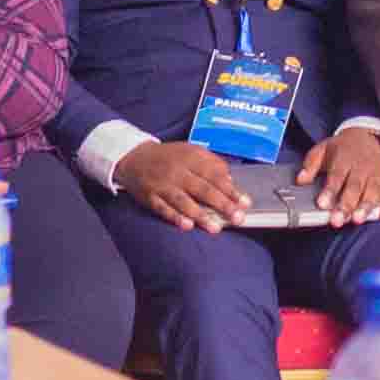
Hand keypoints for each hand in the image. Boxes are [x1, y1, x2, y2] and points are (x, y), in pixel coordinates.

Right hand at [114, 139, 247, 230]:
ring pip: (183, 201)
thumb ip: (211, 163)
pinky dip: (175, 217)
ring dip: (200, 215)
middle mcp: (177, 171)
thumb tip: (229, 180)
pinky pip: (163, 209)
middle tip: (238, 218)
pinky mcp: (150, 197)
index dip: (230, 189)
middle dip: (222, 204)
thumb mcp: (191, 151)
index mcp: (191, 158)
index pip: (214, 175)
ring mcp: (163, 185)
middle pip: (202, 189)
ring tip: (215, 228)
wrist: (134, 158)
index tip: (245, 203)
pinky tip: (187, 226)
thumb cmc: (170, 157)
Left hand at [310, 125, 379, 223]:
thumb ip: (311, 164)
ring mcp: (374, 174)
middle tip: (338, 220)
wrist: (366, 135)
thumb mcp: (323, 149)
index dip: (329, 191)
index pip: (336, 176)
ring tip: (358, 219)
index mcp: (343, 159)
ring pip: (372, 192)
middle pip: (354, 187)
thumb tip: (301, 179)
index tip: (322, 204)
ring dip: (365, 207)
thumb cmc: (342, 148)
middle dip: (346, 204)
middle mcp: (360, 167)